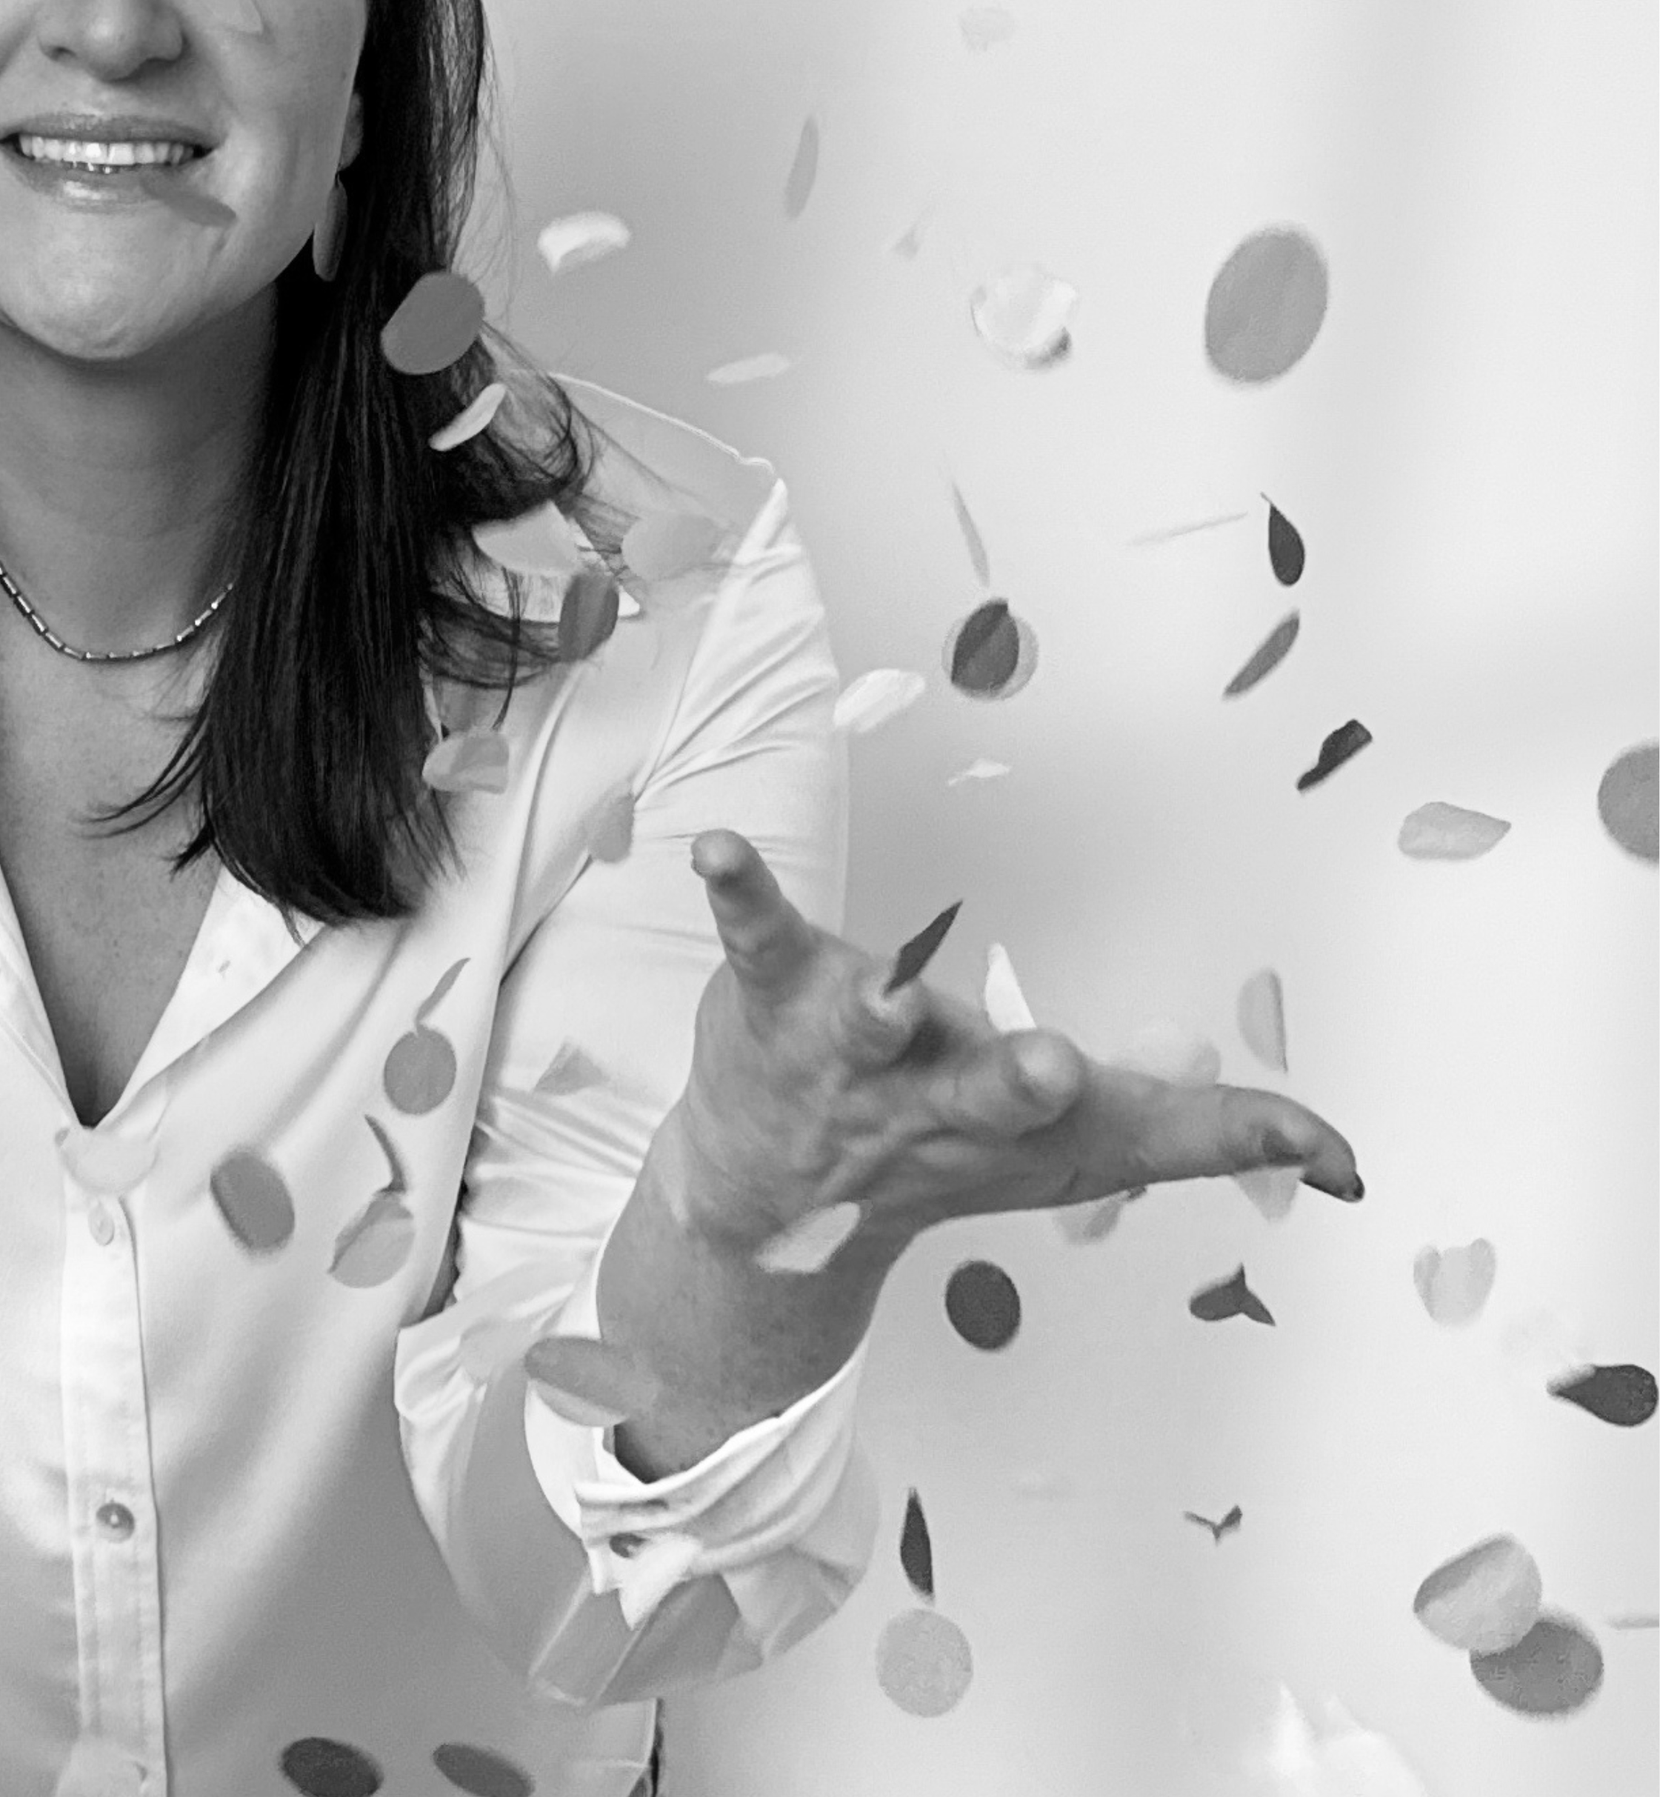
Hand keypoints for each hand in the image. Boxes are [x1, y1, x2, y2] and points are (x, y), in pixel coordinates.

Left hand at [667, 834, 1364, 1250]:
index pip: (1150, 1133)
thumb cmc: (946, 1154)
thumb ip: (1212, 1137)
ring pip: (874, 1026)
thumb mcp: (1085, 1152)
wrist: (771, 1212)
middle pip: (989, 1089)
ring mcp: (852, 1051)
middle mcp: (942, 1098)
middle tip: (1052, 1069)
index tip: (1330, 1145)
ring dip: (883, 1007)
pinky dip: (741, 893)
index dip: (1243, 1135)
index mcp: (1033, 1127)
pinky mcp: (779, 999)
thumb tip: (1345, 1157)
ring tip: (890, 983)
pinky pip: (759, 941)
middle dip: (1020, 1081)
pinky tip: (719, 850)